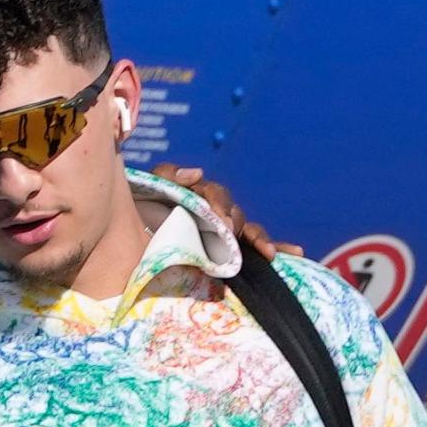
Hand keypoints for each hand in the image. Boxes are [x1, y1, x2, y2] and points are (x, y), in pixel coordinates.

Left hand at [150, 163, 304, 260]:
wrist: (131, 238)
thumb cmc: (141, 208)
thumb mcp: (150, 187)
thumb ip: (169, 176)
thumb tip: (197, 173)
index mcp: (198, 194)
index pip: (215, 194)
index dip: (218, 203)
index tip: (219, 218)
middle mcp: (214, 211)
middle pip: (234, 215)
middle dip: (233, 226)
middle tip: (228, 238)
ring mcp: (222, 231)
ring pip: (248, 231)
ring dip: (260, 239)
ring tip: (267, 253)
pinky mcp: (227, 249)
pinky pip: (255, 247)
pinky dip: (276, 248)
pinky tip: (295, 253)